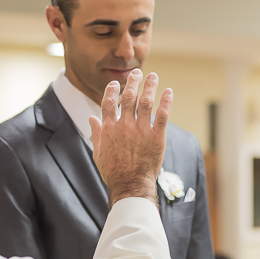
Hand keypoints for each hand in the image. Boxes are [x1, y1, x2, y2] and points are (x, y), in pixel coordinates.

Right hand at [88, 69, 171, 207]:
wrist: (131, 186)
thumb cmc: (113, 172)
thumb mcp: (98, 153)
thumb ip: (96, 134)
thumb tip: (90, 119)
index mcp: (109, 128)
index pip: (109, 102)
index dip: (112, 90)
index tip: (115, 83)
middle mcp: (125, 126)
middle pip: (129, 96)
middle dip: (133, 81)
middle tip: (137, 72)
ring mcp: (141, 130)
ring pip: (146, 102)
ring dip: (150, 86)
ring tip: (153, 77)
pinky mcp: (157, 137)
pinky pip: (162, 115)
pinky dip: (166, 102)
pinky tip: (168, 92)